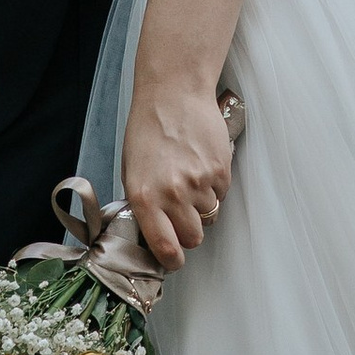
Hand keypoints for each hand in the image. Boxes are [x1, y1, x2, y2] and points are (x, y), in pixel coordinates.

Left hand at [123, 77, 234, 271]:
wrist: (173, 95)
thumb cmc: (148, 131)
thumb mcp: (132, 172)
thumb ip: (145, 205)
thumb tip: (158, 232)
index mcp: (144, 198)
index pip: (166, 248)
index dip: (173, 259)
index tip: (175, 259)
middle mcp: (172, 194)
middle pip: (194, 237)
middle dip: (190, 230)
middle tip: (183, 213)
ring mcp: (199, 182)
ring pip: (210, 215)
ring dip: (202, 204)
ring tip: (190, 178)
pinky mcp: (220, 170)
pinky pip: (221, 193)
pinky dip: (214, 185)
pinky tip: (201, 164)